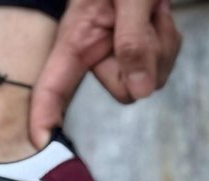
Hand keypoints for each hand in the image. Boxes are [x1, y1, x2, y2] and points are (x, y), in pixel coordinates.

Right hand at [30, 0, 181, 146]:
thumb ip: (133, 41)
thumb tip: (141, 92)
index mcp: (78, 40)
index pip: (53, 86)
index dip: (44, 114)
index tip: (39, 140)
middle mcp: (94, 54)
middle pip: (125, 91)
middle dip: (147, 60)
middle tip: (149, 20)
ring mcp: (115, 56)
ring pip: (149, 82)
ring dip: (162, 47)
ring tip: (153, 11)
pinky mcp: (135, 55)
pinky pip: (161, 69)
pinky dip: (168, 43)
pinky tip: (158, 16)